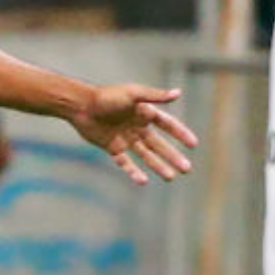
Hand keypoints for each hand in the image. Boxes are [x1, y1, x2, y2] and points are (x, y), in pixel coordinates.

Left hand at [69, 84, 198, 185]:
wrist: (80, 105)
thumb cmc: (107, 96)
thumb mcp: (132, 94)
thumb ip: (155, 96)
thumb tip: (178, 93)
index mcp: (144, 113)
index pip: (167, 125)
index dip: (180, 134)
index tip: (194, 144)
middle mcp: (137, 127)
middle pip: (159, 144)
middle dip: (173, 156)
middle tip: (187, 169)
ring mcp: (125, 138)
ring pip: (146, 156)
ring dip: (158, 166)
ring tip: (171, 177)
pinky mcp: (112, 147)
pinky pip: (125, 162)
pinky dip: (133, 172)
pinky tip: (143, 181)